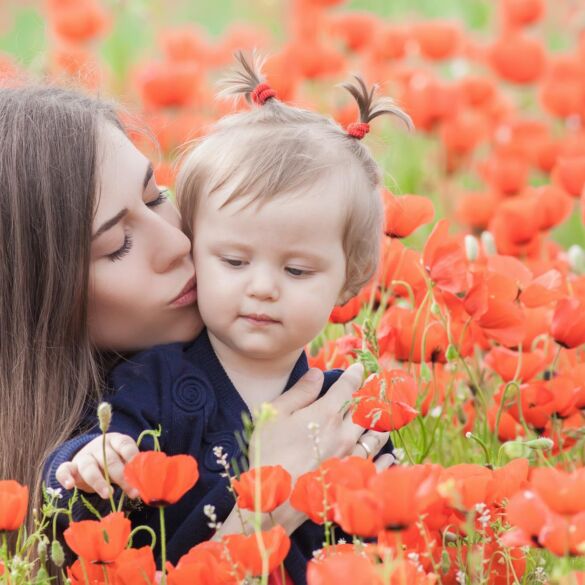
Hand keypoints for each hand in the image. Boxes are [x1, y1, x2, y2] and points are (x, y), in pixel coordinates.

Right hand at [55, 433, 139, 498]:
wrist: (92, 458)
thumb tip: (147, 479)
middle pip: (110, 460)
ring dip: (99, 481)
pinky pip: (64, 470)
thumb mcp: (125, 460)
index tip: (140, 472)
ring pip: (89, 467)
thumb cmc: (115, 460)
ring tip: (109, 494)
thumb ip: (133, 467)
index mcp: (116, 440)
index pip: (125, 445)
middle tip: (133, 492)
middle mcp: (99, 446)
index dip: (133, 458)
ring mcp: (84, 456)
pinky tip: (70, 486)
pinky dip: (65, 477)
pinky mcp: (70, 467)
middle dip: (122, 477)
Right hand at [249, 363, 391, 480]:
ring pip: (374, 435)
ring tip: (385, 416)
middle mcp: (344, 432)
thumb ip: (300, 392)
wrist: (274, 499)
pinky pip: (377, 465)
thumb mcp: (275, 414)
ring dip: (380, 423)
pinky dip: (386, 458)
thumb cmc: (269, 452)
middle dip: (372, 395)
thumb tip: (318, 373)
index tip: (360, 367)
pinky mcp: (351, 478)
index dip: (355, 374)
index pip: (347, 387)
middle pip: (366, 409)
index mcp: (325, 413)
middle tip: (377, 387)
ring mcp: (350, 456)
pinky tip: (390, 455)